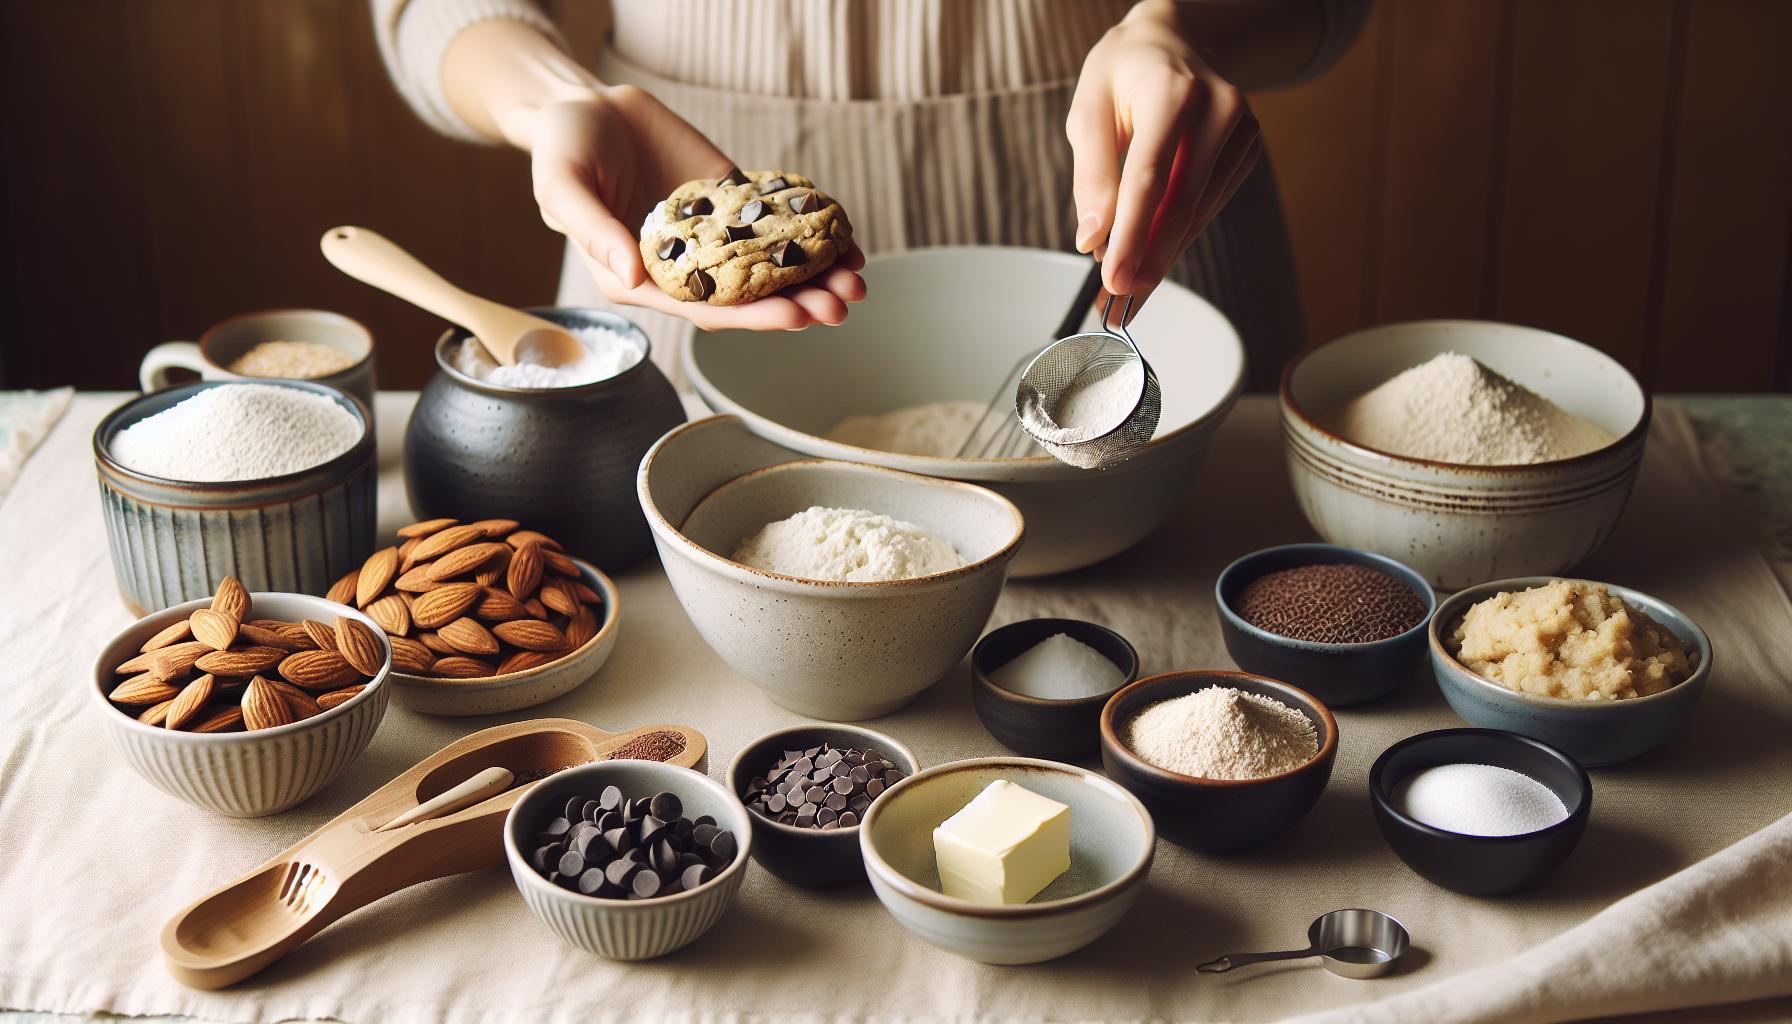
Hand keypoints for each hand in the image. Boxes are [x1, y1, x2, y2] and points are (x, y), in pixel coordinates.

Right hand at [529, 87, 865, 329]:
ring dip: (815, 274)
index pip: (707, 309)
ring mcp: (712, 234)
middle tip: (842, 303)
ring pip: (770, 263)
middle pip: (750, 295)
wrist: (583, 105)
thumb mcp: (562, 188)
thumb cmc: (561, 151)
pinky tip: (844, 237)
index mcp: (643, 279)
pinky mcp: (731, 199)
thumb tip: (633, 276)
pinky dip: (809, 230)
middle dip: (799, 301)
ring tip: (856, 278)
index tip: (797, 316)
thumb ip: (594, 233)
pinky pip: (774, 220)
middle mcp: (684, 266)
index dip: (753, 315)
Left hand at [1067, 0, 1261, 306]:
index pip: (1151, 178)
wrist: (1171, 39)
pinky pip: (1209, 205)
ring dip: (1162, 256)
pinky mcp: (1247, 149)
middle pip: (1182, 203)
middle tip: (1120, 302)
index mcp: (1174, 92)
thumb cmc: (1122, 73)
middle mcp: (1219, 108)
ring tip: (1128, 290)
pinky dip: (1180, 236)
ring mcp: (1241, 129)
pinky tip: (1154, 255)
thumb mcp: (1089, 110)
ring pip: (1198, 212)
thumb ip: (1091, 175)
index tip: (1113, 281)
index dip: (1131, 236)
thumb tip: (1092, 239)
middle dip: (1149, 260)